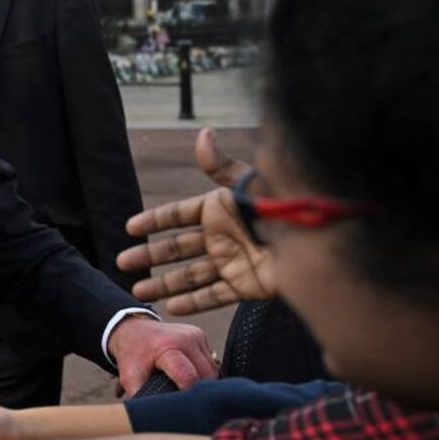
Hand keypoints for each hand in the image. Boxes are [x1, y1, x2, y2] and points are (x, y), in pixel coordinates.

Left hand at [107, 315, 217, 395]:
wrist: (134, 329)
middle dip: (197, 390)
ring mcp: (196, 336)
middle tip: (185, 400)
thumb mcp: (129, 376)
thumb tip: (151, 415)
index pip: (189, 376)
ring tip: (187, 387)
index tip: (185, 406)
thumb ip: (140, 395)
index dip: (189, 394)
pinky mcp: (201, 336)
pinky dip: (203, 372)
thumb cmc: (132, 354)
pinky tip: (191, 376)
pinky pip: (210, 362)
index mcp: (168, 347)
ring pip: (212, 370)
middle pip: (205, 376)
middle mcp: (186, 339)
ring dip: (203, 382)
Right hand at [116, 128, 275, 314]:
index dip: (154, 221)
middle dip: (149, 256)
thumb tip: (203, 133)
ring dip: (163, 283)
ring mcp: (231, 262)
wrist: (316, 239)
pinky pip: (213, 295)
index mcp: (218, 210)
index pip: (177, 215)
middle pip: (177, 248)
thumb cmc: (284, 205)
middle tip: (122, 262)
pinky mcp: (245, 285)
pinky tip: (170, 306)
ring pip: (189, 275)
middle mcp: (221, 236)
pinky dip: (192, 302)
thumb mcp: (249, 183)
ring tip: (138, 291)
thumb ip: (221, 166)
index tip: (130, 228)